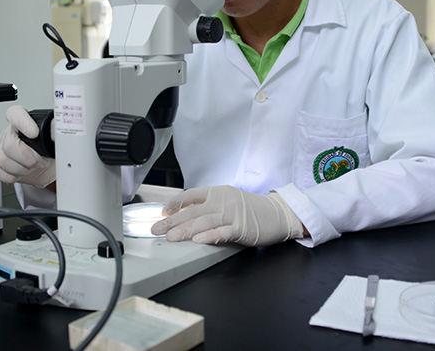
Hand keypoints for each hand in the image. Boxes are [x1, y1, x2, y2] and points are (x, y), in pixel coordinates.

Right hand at [0, 105, 55, 186]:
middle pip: (10, 145)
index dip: (23, 122)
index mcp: (24, 121)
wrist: (48, 166)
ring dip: (22, 168)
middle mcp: (10, 133)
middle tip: (39, 160)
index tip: (34, 133)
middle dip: (28, 157)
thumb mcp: (57, 139)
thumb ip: (59, 132)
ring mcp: (1, 148)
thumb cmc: (51, 149)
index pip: (16, 114)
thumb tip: (67, 130)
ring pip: (3, 160)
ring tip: (32, 166)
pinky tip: (22, 171)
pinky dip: (12, 176)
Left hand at [150, 185, 303, 246]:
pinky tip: (198, 240)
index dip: (175, 203)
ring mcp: (232, 214)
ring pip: (203, 222)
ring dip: (185, 230)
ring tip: (170, 238)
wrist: (278, 214)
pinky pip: (222, 232)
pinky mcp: (241, 228)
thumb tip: (185, 214)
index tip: (162, 212)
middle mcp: (223, 201)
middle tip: (156, 229)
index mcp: (218, 192)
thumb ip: (209, 206)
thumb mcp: (228, 201)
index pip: (191, 195)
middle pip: (192, 211)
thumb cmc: (252, 210)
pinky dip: (209, 236)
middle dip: (171, 221)